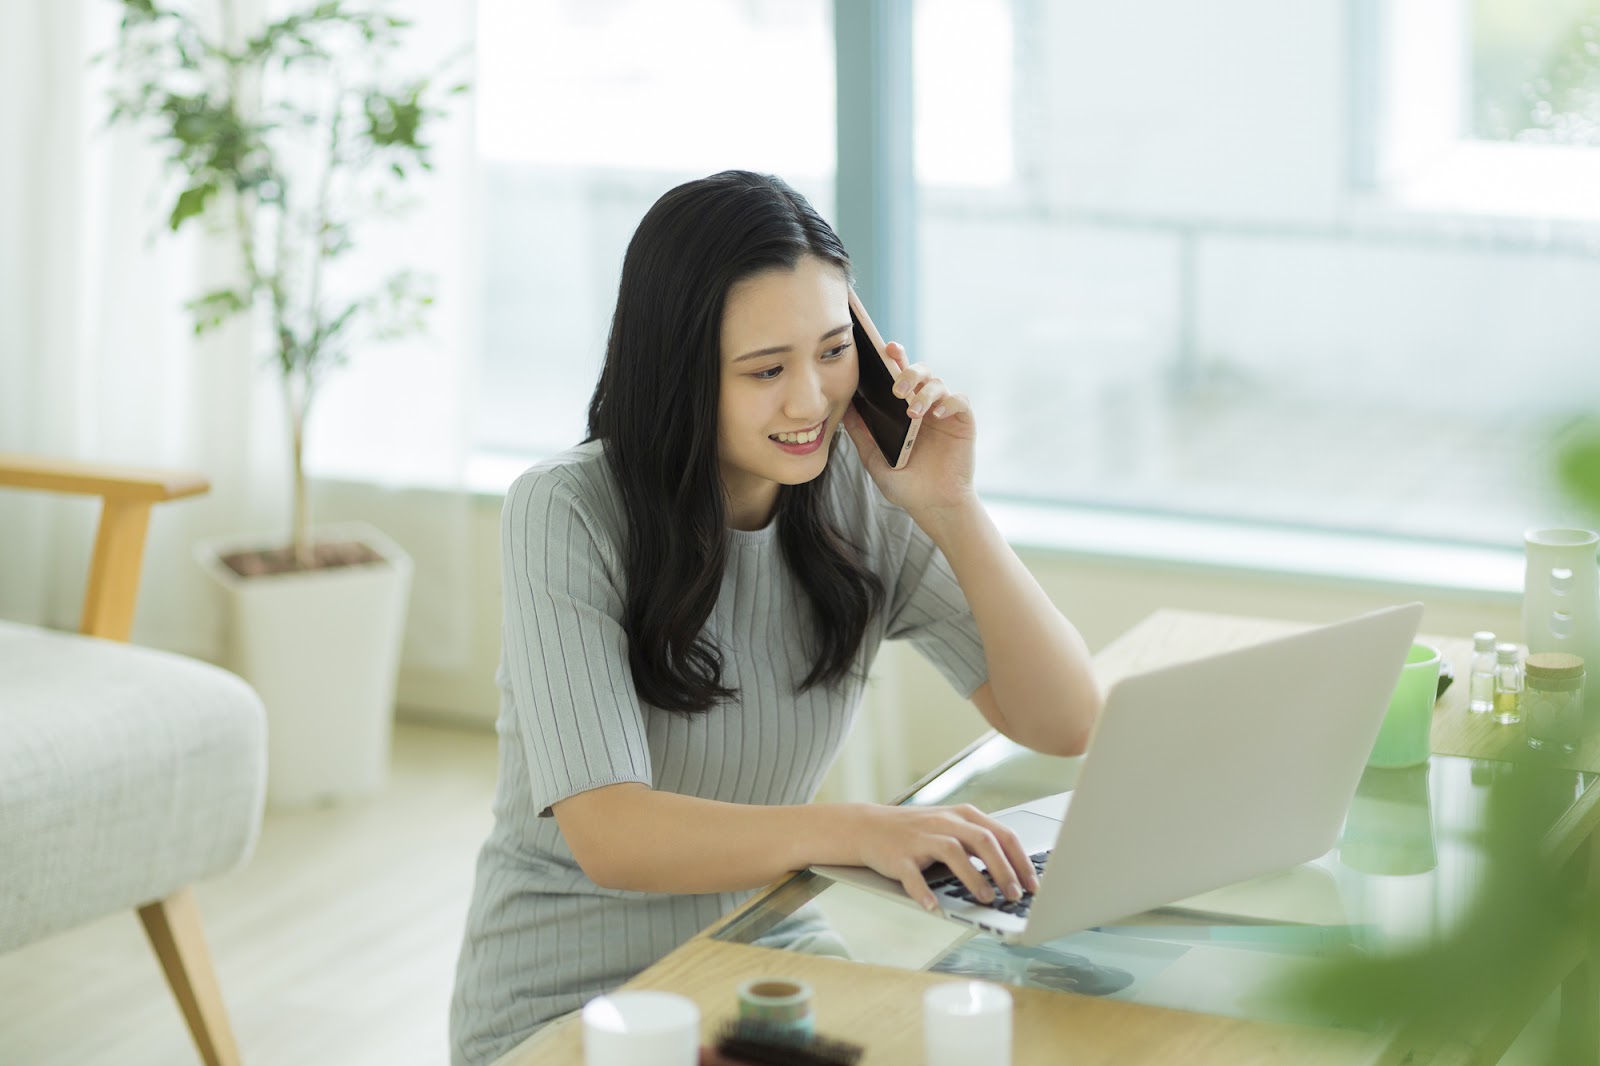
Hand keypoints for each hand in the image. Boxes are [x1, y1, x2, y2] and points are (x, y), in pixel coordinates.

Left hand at [841, 342, 977, 521]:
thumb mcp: (875, 459)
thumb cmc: (906, 484)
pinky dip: (948, 402)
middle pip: (920, 371)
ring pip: (938, 383)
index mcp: (903, 408)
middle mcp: (925, 405)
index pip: (898, 375)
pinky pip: (959, 400)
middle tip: (896, 389)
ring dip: (925, 392)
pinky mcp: (963, 421)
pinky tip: (936, 415)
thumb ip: (861, 433)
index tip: (884, 348)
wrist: (934, 506)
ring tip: (912, 412)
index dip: (894, 357)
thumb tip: (844, 408)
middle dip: (908, 371)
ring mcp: (945, 412)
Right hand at [845, 802, 1039, 912]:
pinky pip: (912, 874)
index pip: (1002, 834)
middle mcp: (945, 822)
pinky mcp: (898, 855)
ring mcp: (920, 838)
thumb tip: (1016, 873)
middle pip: (983, 840)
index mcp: (963, 816)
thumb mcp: (952, 828)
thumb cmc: (918, 831)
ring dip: (973, 877)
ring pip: (953, 852)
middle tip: (1016, 895)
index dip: (1021, 861)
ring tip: (987, 898)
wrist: (868, 826)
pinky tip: (933, 906)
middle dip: (1004, 869)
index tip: (1034, 885)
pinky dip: (923, 891)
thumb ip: (980, 843)